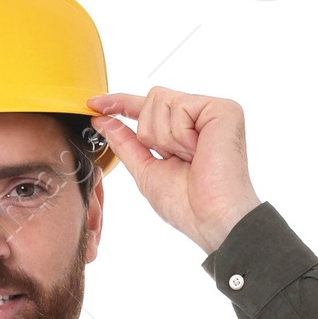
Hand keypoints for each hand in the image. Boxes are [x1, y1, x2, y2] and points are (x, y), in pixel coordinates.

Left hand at [86, 89, 259, 255]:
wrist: (211, 219)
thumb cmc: (187, 205)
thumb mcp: (146, 171)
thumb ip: (125, 143)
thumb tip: (103, 121)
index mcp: (184, 130)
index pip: (147, 108)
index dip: (120, 103)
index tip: (94, 104)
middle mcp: (200, 116)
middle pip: (151, 99)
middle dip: (150, 134)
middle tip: (175, 160)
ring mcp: (213, 110)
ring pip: (161, 101)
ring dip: (165, 138)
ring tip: (189, 158)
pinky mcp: (223, 109)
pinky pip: (179, 106)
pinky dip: (180, 136)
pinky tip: (197, 152)